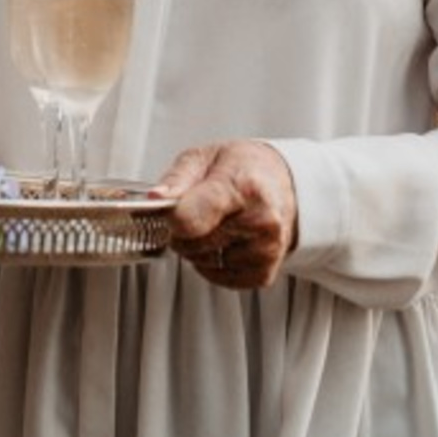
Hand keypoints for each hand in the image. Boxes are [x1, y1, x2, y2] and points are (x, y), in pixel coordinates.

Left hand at [155, 139, 299, 290]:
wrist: (281, 183)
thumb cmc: (241, 168)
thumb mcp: (204, 157)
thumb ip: (176, 179)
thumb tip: (155, 198)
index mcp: (243, 188)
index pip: (190, 220)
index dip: (171, 217)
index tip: (171, 209)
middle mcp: (260, 222)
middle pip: (192, 244)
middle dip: (182, 231)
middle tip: (194, 211)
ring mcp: (266, 250)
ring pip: (203, 263)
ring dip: (197, 248)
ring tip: (214, 222)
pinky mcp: (264, 273)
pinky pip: (219, 278)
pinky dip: (213, 264)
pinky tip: (224, 241)